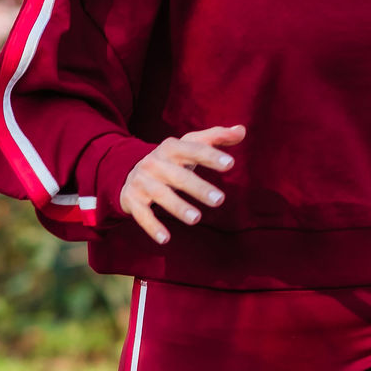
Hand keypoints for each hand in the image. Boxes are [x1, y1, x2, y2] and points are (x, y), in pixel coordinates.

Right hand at [119, 125, 244, 244]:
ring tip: (197, 218)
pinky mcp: (132, 200)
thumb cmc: (172, 159)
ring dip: (178, 207)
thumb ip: (216, 137)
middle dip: (199, 188)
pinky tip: (165, 239)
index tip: (230, 164)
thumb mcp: (190, 145)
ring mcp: (141, 181)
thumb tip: (242, 131)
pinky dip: (152, 226)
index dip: (211, 156)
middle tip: (220, 200)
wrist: (129, 171)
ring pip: (160, 195)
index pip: (193, 149)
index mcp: (171, 147)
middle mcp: (154, 163)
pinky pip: (141, 215)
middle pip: (179, 176)